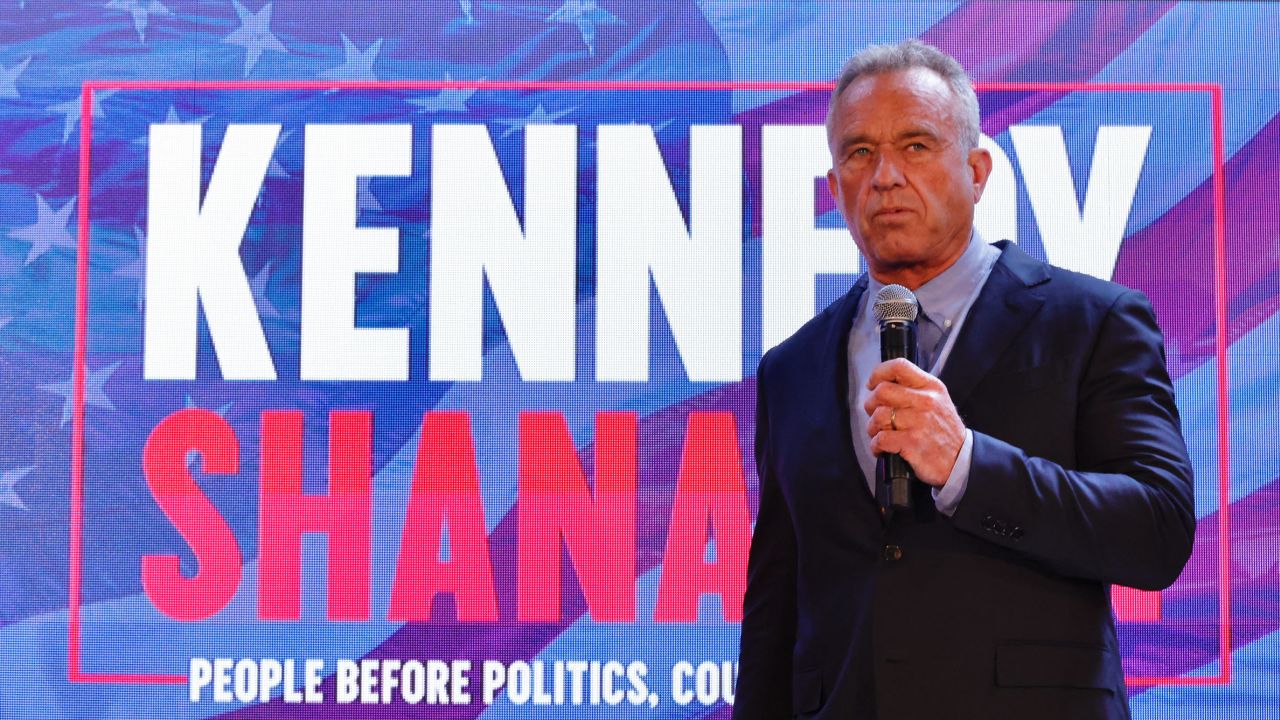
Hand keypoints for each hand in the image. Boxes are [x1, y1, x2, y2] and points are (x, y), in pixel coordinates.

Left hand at [864, 357, 965, 486]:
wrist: (961, 460)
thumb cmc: (944, 431)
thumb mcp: (938, 401)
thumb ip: (914, 389)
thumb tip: (882, 383)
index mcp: (931, 387)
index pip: (899, 366)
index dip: (879, 373)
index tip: (872, 384)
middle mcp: (925, 401)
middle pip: (881, 391)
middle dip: (871, 405)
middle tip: (875, 415)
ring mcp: (919, 421)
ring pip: (878, 416)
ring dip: (873, 428)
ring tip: (880, 434)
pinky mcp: (911, 442)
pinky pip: (880, 438)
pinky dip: (875, 445)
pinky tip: (882, 448)